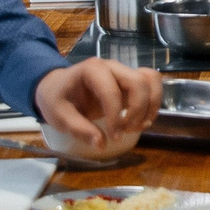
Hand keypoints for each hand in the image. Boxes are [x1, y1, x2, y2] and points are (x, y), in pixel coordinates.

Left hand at [34, 59, 161, 150]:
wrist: (56, 87)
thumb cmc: (57, 99)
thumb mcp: (59, 116)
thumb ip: (79, 129)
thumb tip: (101, 143)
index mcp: (92, 70)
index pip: (112, 91)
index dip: (116, 117)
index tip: (112, 137)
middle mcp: (112, 66)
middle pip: (139, 82)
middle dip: (137, 110)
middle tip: (125, 131)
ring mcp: (123, 71)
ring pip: (151, 80)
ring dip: (150, 106)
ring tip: (136, 126)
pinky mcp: (130, 80)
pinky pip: (151, 84)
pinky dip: (153, 102)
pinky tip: (143, 120)